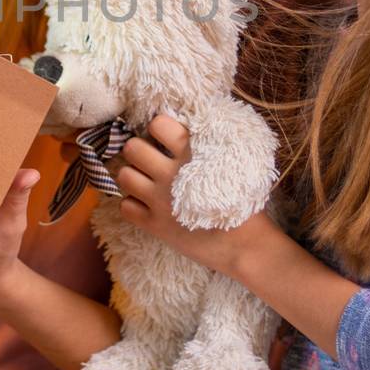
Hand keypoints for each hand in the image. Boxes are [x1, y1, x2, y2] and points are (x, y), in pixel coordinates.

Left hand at [112, 113, 273, 279]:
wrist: (245, 245)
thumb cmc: (243, 200)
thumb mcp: (232, 162)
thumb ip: (208, 143)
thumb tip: (185, 124)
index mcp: (193, 154)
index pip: (158, 124)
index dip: (158, 128)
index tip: (165, 137)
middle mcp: (171, 174)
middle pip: (132, 148)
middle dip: (139, 151)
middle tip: (151, 160)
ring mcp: (160, 200)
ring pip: (124, 175)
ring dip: (134, 177)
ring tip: (148, 182)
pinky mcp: (155, 225)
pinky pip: (125, 206)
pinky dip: (134, 206)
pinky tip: (148, 206)